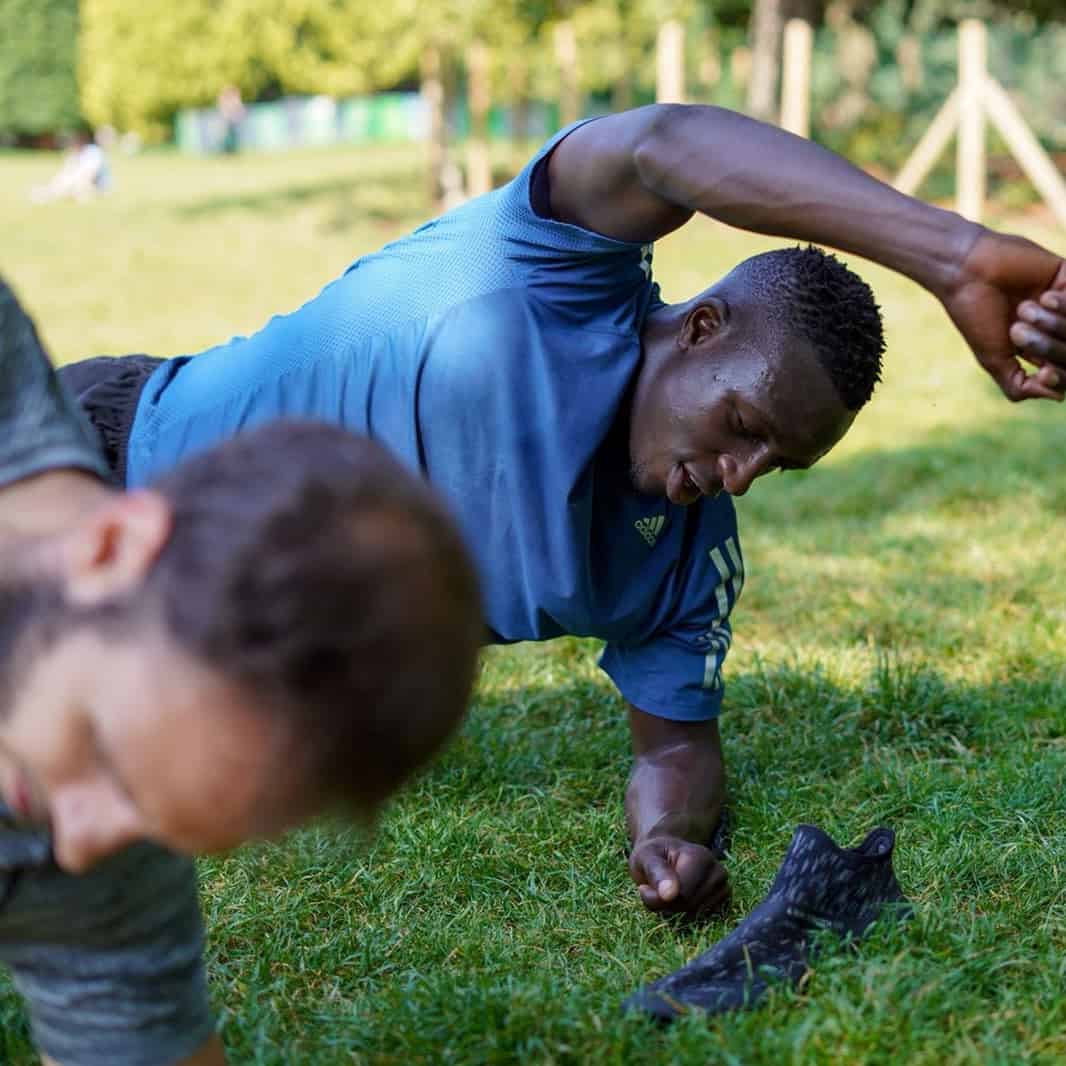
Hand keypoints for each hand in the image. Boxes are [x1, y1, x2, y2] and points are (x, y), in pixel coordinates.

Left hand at [629, 834, 729, 917]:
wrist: (665, 855)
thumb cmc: (652, 856)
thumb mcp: (645, 857)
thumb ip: (655, 872)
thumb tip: (669, 894)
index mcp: (700, 856)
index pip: (682, 894)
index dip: (658, 898)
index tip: (644, 887)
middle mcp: (717, 870)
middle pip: (690, 905)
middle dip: (668, 903)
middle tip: (655, 887)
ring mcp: (723, 885)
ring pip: (695, 913)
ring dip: (676, 908)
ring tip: (669, 889)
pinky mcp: (723, 898)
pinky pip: (703, 917)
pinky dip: (687, 912)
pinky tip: (682, 895)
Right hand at [941, 229, 1065, 401]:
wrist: (967, 274)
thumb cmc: (975, 316)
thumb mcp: (994, 360)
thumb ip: (1019, 386)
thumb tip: (1059, 397)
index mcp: (1035, 346)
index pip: (1063, 370)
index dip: (1060, 377)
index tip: (1043, 373)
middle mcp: (1052, 325)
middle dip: (1049, 346)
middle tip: (1017, 330)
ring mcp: (1062, 300)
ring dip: (1053, 323)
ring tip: (1024, 308)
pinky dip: (1065, 304)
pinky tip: (1044, 296)